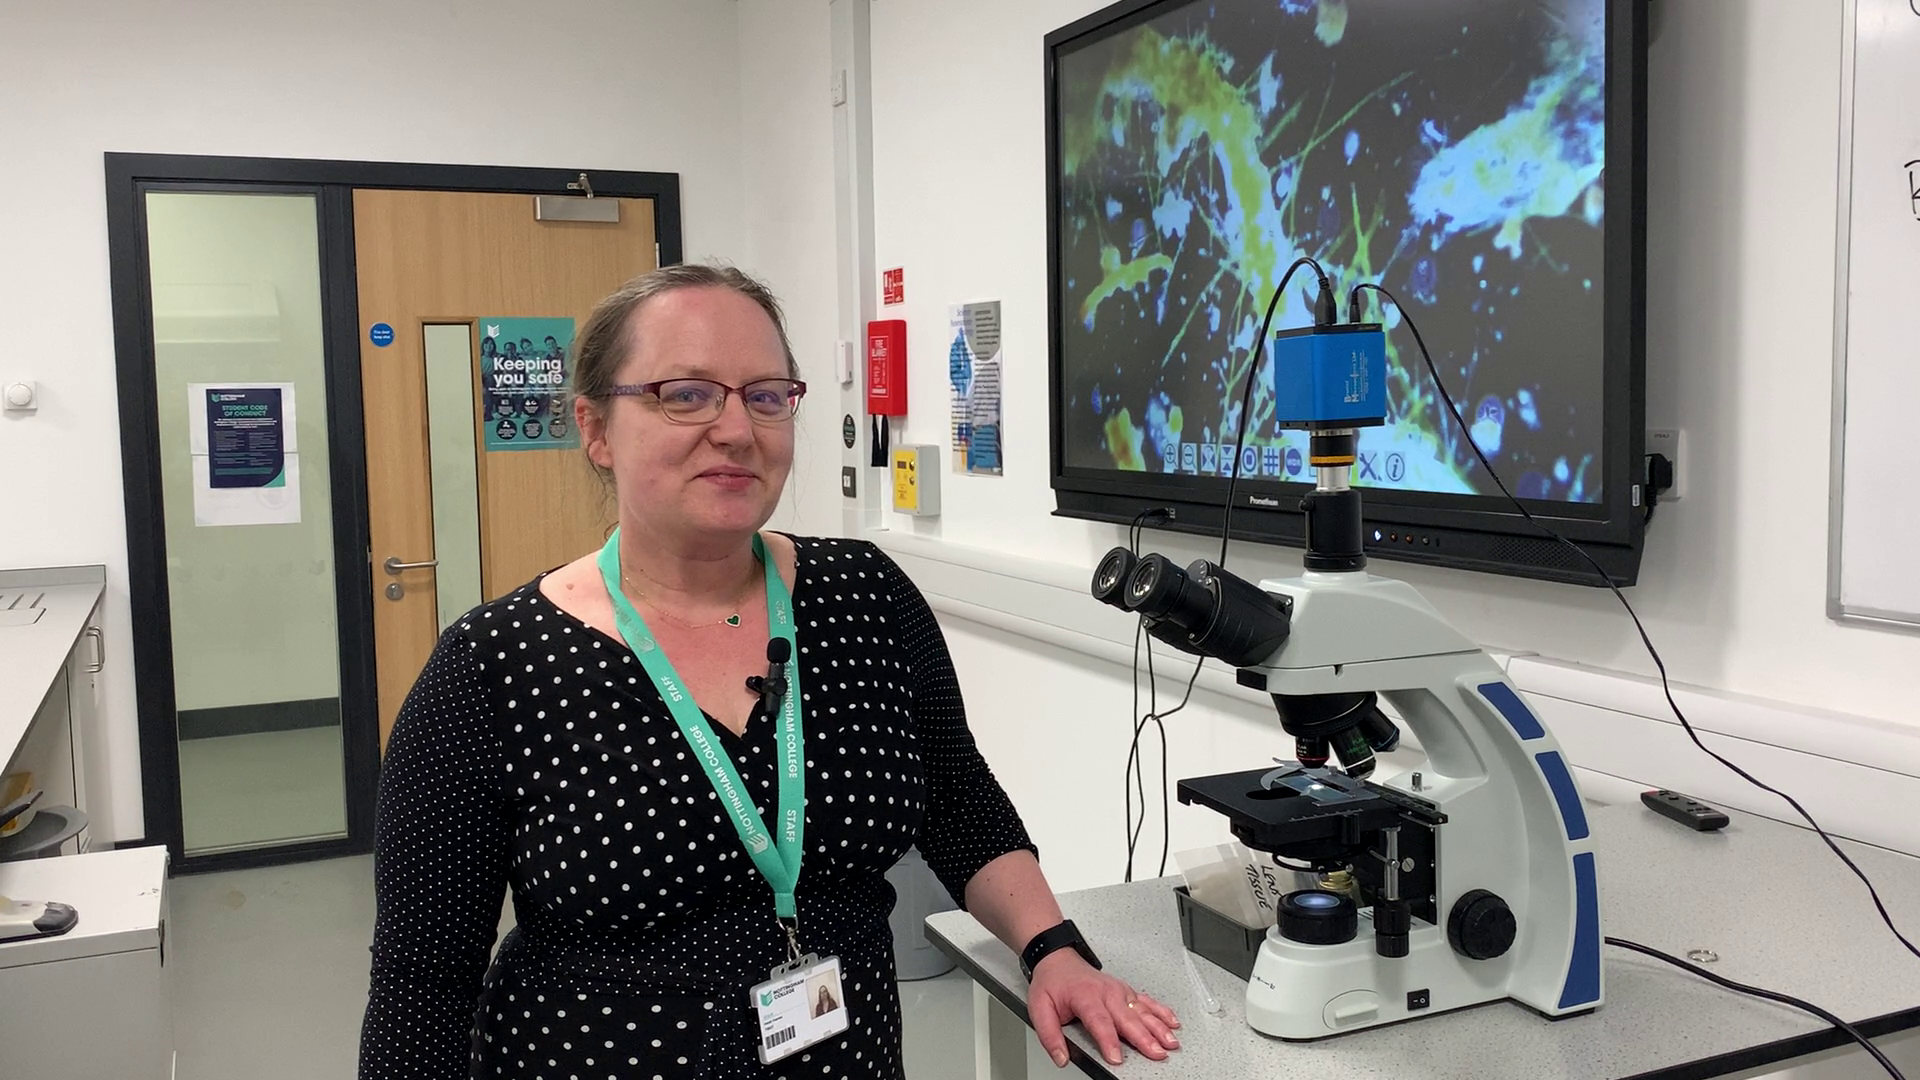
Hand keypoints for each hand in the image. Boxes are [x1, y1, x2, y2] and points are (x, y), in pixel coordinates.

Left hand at [1028, 951, 1180, 1067]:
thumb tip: (1061, 1058)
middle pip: (1128, 1018)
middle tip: (1157, 1054)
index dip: (1109, 1041)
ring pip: (1142, 1011)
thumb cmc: (1052, 983)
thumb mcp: (1040, 1008)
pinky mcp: (1126, 990)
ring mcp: (1119, 990)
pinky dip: (1162, 1012)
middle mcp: (1106, 992)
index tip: (1117, 1057)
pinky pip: (1147, 1001)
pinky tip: (1172, 1023)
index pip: (1100, 1022)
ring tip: (1170, 1042)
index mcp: (1085, 996)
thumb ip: (1049, 1036)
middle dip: (1144, 1038)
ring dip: (1158, 1027)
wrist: (1057, 959)